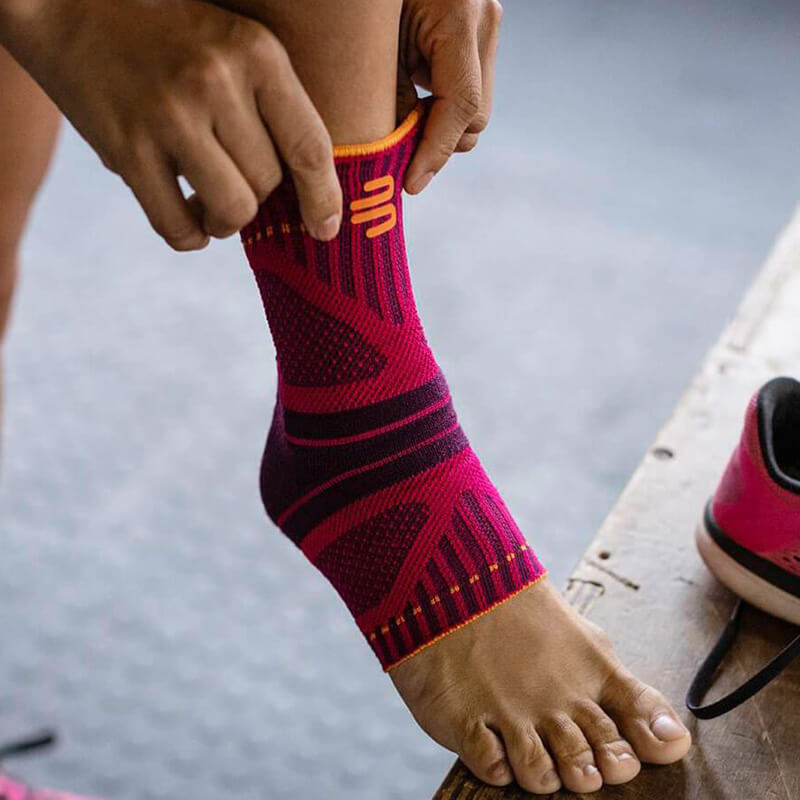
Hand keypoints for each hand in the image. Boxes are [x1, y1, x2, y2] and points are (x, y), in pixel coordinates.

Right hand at [0, 0, 341, 248]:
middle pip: (267, 184)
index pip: (310, 147)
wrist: (70, 5)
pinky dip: (188, 236)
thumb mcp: (232, 44)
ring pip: (232, 210)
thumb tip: (310, 192)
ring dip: (224, 221)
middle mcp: (216, 81)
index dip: (324, 199)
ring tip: (209, 203)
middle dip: (256, 194)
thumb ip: (270, 104)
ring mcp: (169, 115)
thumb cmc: (168, 35)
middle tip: (230, 177)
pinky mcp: (127, 148)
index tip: (325, 230)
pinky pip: (176, 226)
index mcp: (257, 53)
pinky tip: (185, 217)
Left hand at [398, 0, 502, 193]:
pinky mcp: (478, 33)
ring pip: (474, 110)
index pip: (463, 107)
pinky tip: (413, 101)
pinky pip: (468, 89)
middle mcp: (484, 19)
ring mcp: (487, 24)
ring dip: (439, 126)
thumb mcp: (371, 40)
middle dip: (437, 143)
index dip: (434, 152)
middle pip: (474, 118)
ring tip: (401, 123)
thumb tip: (398, 150)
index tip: (409, 185)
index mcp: (460, 15)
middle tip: (396, 158)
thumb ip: (390, 94)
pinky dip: (441, 106)